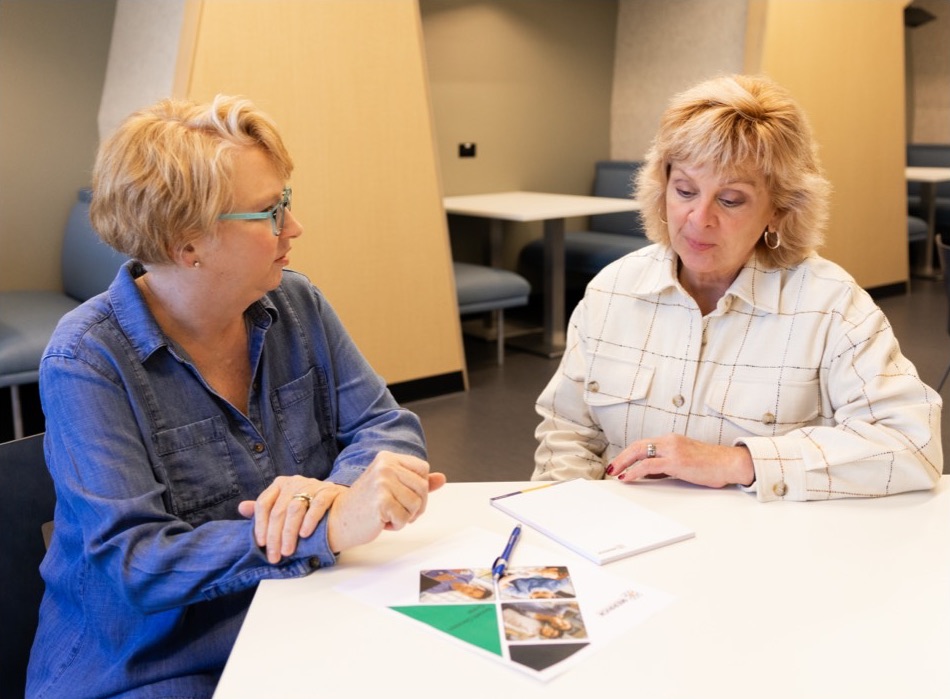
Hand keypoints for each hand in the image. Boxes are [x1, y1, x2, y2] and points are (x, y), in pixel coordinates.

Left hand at [238, 477, 344, 563]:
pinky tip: (305, 534)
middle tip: (274, 556)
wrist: (342, 504)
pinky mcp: (329, 491)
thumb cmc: (308, 508)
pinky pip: (317, 505)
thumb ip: (264, 509)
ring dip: (289, 533)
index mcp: (280, 484)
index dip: (260, 525)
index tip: (261, 544)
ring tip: (288, 551)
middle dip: (275, 536)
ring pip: (295, 509)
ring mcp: (313, 485)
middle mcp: (295, 482)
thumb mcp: (284, 506)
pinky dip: (309, 521)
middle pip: (278, 510)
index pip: (264, 504)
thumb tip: (242, 508)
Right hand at [326, 451, 445, 552]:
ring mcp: (383, 482)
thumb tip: (442, 478)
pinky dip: (396, 525)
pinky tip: (381, 521)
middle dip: (415, 505)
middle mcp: (385, 466)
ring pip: (416, 504)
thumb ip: (416, 481)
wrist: (338, 518)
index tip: (403, 495)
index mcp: (388, 458)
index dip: (419, 487)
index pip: (423, 469)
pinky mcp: (381, 501)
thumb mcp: (391, 485)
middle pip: (423, 488)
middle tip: (395, 510)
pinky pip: (405, 518)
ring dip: (405, 516)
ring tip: (386, 514)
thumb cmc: (366, 503)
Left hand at [607, 434, 754, 488]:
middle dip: (621, 457)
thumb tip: (647, 473)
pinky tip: (627, 477)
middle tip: (610, 467)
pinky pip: (648, 465)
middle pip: (637, 445)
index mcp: (671, 440)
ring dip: (623, 463)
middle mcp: (670, 441)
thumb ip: (666, 465)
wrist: (730, 463)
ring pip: (639, 452)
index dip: (628, 453)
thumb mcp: (684, 461)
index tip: (619, 463)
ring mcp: (673, 450)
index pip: (643, 443)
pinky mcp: (676, 461)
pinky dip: (634, 471)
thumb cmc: (711, 464)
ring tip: (614, 473)